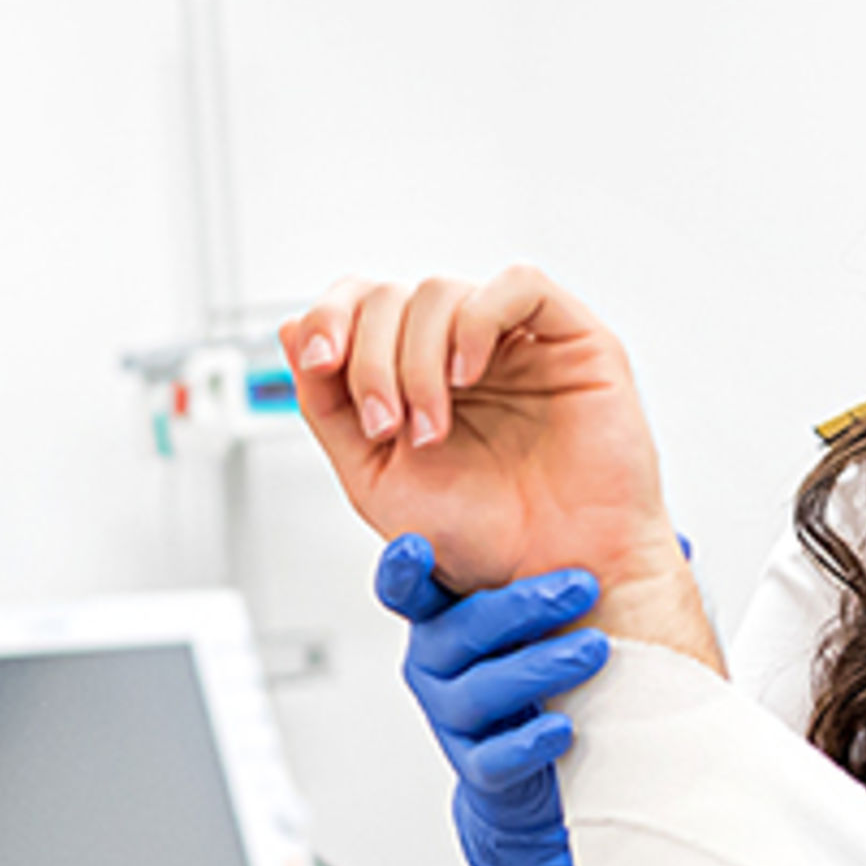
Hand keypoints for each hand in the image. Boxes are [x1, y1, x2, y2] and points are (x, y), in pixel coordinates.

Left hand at [284, 271, 678, 601]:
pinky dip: (477, 319)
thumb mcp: (374, 478)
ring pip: (441, 290)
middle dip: (370, 358)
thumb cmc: (482, 538)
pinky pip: (519, 285)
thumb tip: (292, 331)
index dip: (330, 318)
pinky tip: (469, 374)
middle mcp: (463, 350)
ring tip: (434, 428)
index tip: (320, 364)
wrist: (552, 581)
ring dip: (417, 360)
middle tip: (388, 426)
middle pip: (391, 295)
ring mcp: (518, 341)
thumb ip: (328, 407)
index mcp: (417, 373)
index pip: (362, 303)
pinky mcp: (574, 340)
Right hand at [375, 536, 603, 865]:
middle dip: (522, 605)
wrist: (546, 772)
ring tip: (595, 651)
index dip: (403, 568)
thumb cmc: (550, 677)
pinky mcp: (478, 768)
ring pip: (479, 691)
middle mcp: (437, 663)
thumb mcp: (561, 619)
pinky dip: (529, 743)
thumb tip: (674, 544)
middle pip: (460, 630)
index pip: (407, 588)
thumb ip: (594, 574)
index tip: (417, 546)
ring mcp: (453, 718)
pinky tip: (564, 729)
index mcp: (447, 616)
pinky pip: (494, 757)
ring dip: (538, 667)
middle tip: (583, 586)